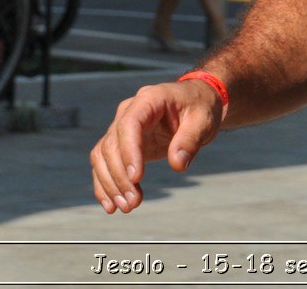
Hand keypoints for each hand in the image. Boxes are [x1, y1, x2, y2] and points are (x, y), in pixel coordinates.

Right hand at [90, 79, 224, 213]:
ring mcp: (122, 126)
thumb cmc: (200, 107)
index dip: (129, 151)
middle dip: (120, 177)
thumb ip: (190, 140)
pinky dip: (104, 184)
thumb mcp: (203, 120)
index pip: (129, 124)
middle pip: (112, 144)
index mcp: (149, 99)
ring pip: (103, 155)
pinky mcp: (122, 142)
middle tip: (134, 202)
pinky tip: (111, 204)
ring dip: (110, 184)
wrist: (196, 102)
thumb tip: (178, 164)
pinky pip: (104, 162)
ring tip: (126, 207)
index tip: (136, 178)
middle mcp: (129, 111)